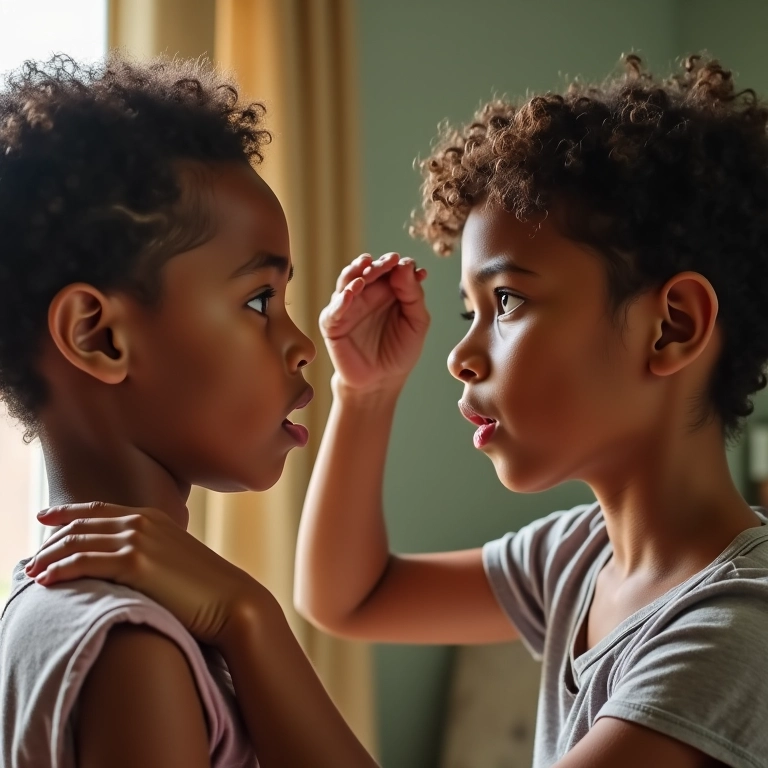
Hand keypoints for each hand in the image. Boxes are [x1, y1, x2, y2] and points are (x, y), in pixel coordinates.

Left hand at [25, 503, 268, 648]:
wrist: (232, 602)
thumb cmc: (205, 590)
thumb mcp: (174, 560)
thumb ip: (151, 554)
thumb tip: (127, 566)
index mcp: (153, 518)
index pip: (98, 510)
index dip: (67, 513)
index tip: (44, 518)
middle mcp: (143, 523)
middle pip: (82, 525)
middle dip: (50, 541)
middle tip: (30, 560)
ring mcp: (139, 540)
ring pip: (78, 542)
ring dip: (49, 557)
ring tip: (31, 574)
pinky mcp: (136, 563)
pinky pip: (84, 563)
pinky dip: (60, 570)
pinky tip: (46, 581)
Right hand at [321, 253, 429, 392]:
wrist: (381, 382)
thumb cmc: (400, 351)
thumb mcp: (416, 322)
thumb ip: (413, 295)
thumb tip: (407, 265)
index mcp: (388, 290)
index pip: (392, 270)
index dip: (401, 266)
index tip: (415, 269)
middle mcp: (366, 293)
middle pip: (368, 270)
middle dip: (379, 264)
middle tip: (390, 261)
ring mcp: (347, 306)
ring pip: (347, 281)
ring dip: (356, 272)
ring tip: (367, 268)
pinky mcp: (332, 323)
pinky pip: (334, 309)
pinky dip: (341, 300)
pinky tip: (351, 292)